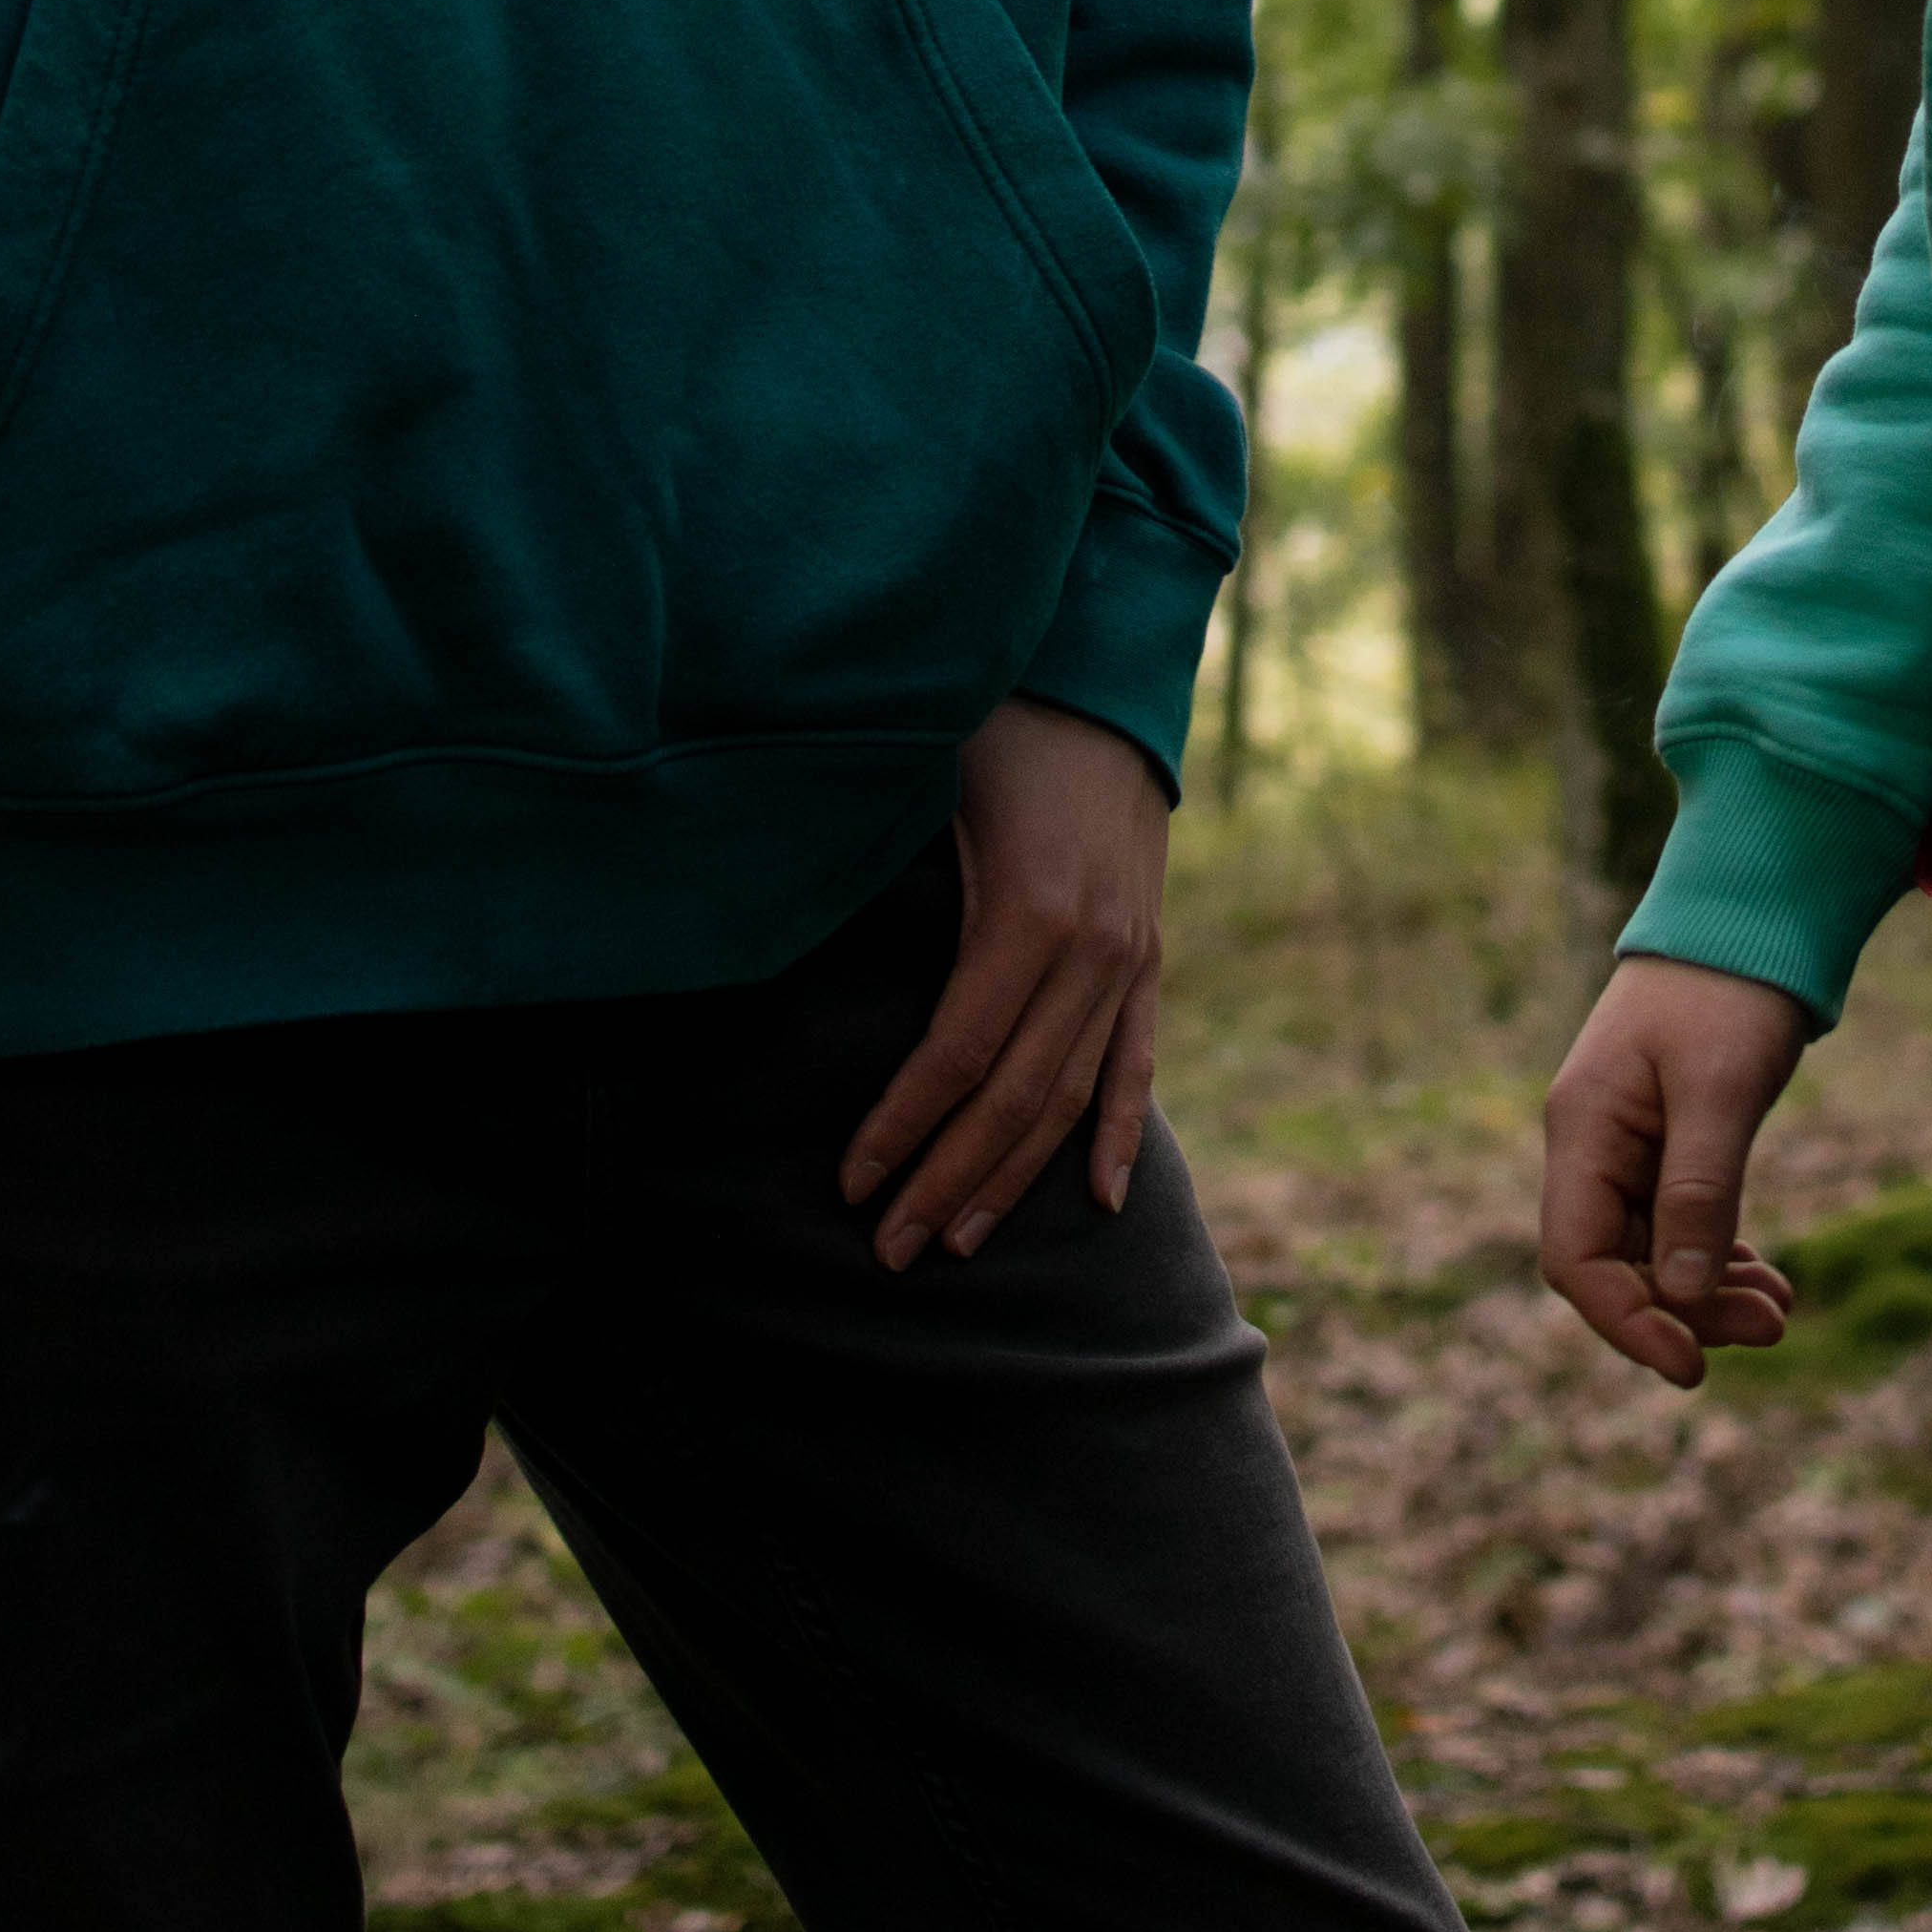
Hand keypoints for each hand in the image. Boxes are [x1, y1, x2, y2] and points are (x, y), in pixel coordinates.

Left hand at [837, 697, 1167, 1271]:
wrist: (1105, 680)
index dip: (903, 1127)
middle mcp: (1090, 948)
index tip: (852, 1184)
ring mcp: (1129, 955)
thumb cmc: (997, 729)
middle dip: (948, 1179)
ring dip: (1015, 1176)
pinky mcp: (1149, 952)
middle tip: (892, 1251)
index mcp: (1029, 911)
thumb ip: (882, 869)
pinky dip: (1120, 1132)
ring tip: (961, 1241)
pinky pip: (1137, 1059)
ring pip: (1071, 1095)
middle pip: (1014, 1097)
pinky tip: (1099, 1200)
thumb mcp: (931, 788)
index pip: (956, 1055)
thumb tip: (782, 924)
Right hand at [1541, 958, 1809, 1388]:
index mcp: (1584, 1128)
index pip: (1575, 1258)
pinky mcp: (1665, 1142)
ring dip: (1707, 1292)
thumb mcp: (1721, 1090)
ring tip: (1778, 1310)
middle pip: (1614, 1265)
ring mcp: (1627, 1145)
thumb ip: (1699, 1190)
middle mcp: (1592, 1144)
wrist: (1751, 916)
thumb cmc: (1729, 989)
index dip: (1626, 1321)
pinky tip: (1763, 1278)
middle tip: (1768, 1327)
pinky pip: (1676, 1225)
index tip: (1691, 1365)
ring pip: (1650, 1252)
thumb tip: (1684, 1296)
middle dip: (1685, 1311)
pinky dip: (1715, 1257)